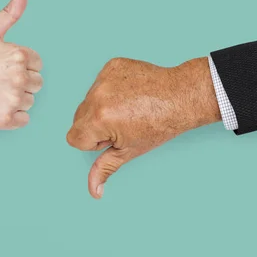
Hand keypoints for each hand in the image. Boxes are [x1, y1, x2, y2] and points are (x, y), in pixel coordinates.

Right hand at [0, 0, 42, 128]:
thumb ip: (10, 12)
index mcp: (19, 55)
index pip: (37, 64)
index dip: (20, 66)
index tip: (2, 67)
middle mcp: (19, 77)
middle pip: (37, 84)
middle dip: (21, 83)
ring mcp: (13, 99)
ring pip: (30, 101)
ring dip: (16, 100)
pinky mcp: (7, 119)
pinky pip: (24, 119)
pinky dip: (12, 117)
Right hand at [66, 57, 220, 198]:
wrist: (182, 97)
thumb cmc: (159, 125)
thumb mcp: (129, 151)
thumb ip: (105, 168)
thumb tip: (93, 191)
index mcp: (99, 119)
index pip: (74, 138)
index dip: (94, 142)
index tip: (114, 137)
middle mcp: (97, 95)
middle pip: (78, 118)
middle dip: (96, 125)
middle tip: (123, 123)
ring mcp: (104, 77)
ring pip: (88, 100)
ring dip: (102, 106)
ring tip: (128, 108)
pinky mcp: (112, 65)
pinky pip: (100, 82)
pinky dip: (111, 89)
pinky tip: (129, 94)